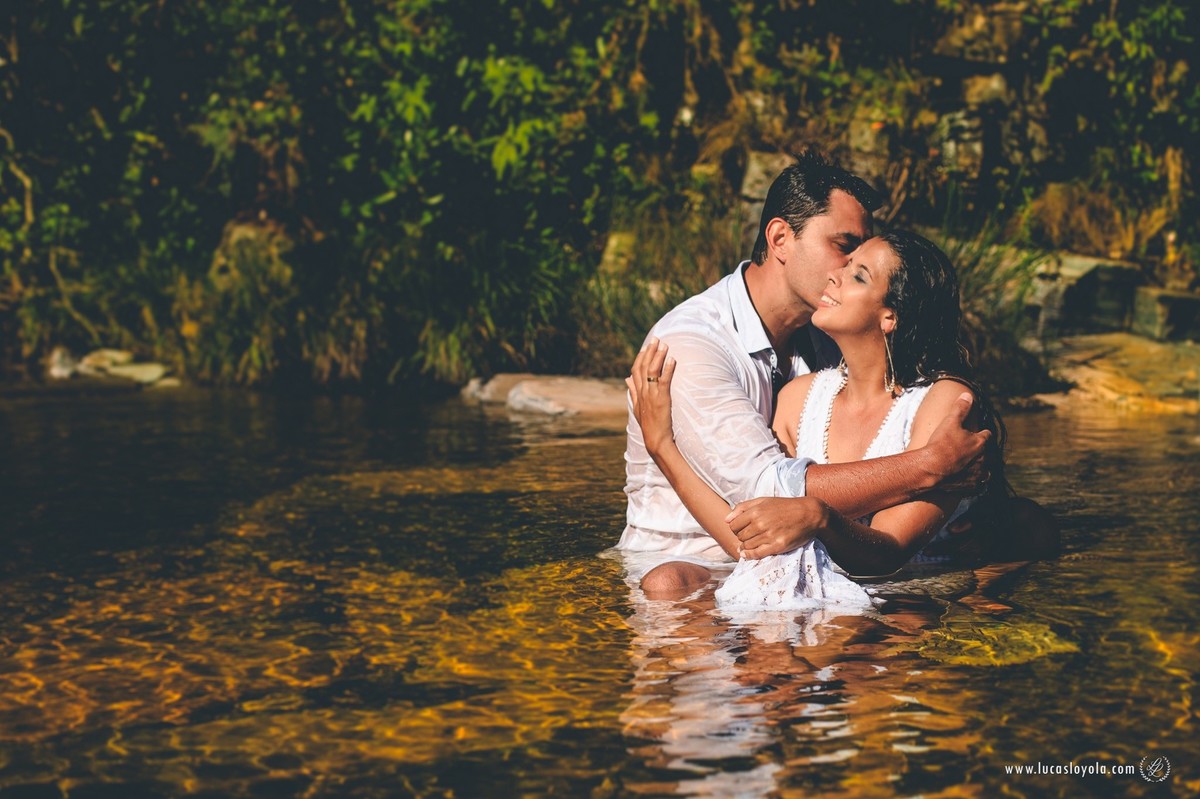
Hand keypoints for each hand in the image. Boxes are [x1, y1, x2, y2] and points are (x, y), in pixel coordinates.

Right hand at [625, 338, 675, 455]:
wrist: (655, 439)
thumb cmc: (648, 424)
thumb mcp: (637, 407)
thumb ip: (633, 391)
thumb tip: (627, 379)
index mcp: (638, 393)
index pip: (636, 370)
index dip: (641, 357)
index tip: (646, 346)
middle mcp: (643, 391)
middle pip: (644, 367)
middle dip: (650, 351)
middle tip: (656, 339)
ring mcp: (651, 395)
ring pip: (653, 371)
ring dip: (658, 356)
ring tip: (664, 345)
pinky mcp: (662, 399)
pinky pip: (664, 381)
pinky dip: (668, 369)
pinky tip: (672, 359)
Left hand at [726, 497, 829, 558]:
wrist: (808, 513)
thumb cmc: (784, 506)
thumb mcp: (763, 500)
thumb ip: (742, 508)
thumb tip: (726, 520)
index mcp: (755, 511)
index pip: (733, 526)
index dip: (735, 528)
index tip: (741, 529)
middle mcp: (760, 524)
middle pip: (739, 536)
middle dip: (741, 537)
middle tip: (749, 535)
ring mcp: (769, 536)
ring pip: (747, 546)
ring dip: (746, 546)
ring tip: (752, 542)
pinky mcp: (778, 546)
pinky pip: (757, 554)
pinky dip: (749, 556)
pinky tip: (747, 554)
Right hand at [925, 392, 991, 495]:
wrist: (931, 468)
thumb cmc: (941, 444)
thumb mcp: (950, 421)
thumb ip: (961, 407)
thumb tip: (968, 394)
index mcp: (981, 442)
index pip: (987, 435)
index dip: (982, 433)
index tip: (978, 433)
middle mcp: (984, 459)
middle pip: (989, 454)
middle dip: (983, 451)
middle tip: (974, 450)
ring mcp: (978, 474)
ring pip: (986, 470)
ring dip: (982, 468)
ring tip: (974, 466)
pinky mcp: (971, 486)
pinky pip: (978, 484)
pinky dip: (974, 481)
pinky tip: (968, 479)